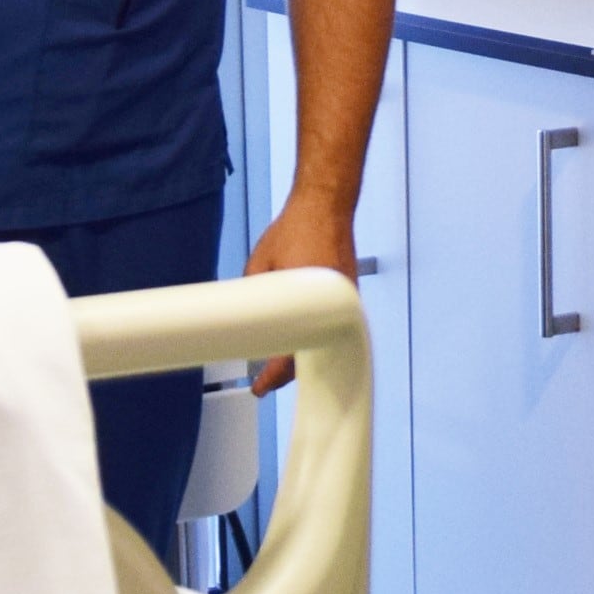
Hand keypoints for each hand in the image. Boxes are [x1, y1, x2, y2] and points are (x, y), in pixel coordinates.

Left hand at [238, 190, 359, 391]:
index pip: (291, 357)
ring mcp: (346, 302)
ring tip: (280, 367)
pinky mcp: (348, 295)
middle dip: (289, 374)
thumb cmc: (295, 230)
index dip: (273, 377)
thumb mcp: (259, 266)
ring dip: (305, 357)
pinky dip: (319, 339)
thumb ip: (254, 294)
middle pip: (313, 358)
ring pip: (326, 345)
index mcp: (310, 306)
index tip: (259, 388)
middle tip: (265, 383)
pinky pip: (334, 327)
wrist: (325, 205)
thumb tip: (245, 315)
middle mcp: (334, 309)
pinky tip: (304, 343)